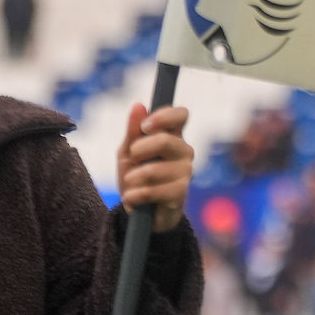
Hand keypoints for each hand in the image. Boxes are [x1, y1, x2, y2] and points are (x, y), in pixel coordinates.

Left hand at [117, 104, 194, 234]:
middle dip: (139, 150)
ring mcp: (185, 172)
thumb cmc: (136, 176)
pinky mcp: (180, 193)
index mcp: (173, 135)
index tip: (145, 126)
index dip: (164, 116)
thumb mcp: (128, 152)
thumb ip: (133, 131)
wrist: (139, 210)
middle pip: (165, 140)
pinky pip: (153, 190)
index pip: (181, 114)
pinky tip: (134, 198)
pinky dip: (135, 195)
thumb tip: (139, 105)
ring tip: (130, 185)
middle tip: (132, 159)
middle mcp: (184, 150)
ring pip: (154, 169)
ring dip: (133, 178)